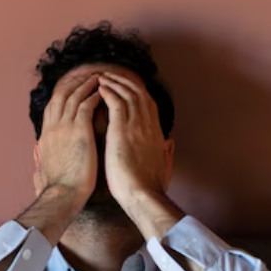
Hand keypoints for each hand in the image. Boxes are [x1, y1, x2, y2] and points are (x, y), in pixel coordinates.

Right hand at [33, 72, 101, 206]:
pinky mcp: (79, 131)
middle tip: (86, 76)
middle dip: (74, 83)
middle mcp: (53, 128)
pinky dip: (93, 96)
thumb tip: (36, 154)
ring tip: (97, 78)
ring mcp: (65, 128)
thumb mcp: (42, 169)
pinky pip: (86, 105)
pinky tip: (101, 93)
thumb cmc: (57, 189)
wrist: (62, 196)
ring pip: (74, 96)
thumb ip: (39, 158)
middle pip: (61, 96)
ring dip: (86, 85)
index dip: (62, 94)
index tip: (72, 88)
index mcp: (46, 136)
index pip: (52, 107)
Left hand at [96, 71, 170, 210]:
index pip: (149, 103)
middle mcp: (148, 125)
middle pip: (139, 93)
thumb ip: (167, 152)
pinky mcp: (122, 130)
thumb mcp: (165, 166)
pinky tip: (100, 88)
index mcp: (157, 133)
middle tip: (111, 75)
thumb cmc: (150, 186)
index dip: (137, 91)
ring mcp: (136, 126)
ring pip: (128, 93)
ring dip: (115, 83)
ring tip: (102, 77)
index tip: (126, 86)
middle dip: (124, 81)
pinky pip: (116, 102)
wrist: (142, 195)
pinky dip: (109, 92)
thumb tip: (169, 143)